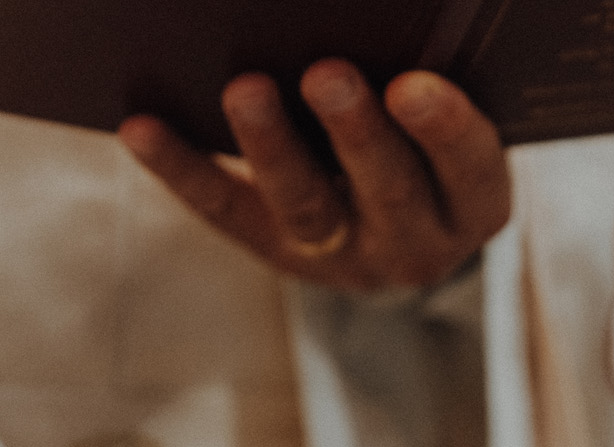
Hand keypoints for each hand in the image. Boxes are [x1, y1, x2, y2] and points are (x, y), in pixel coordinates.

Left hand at [118, 63, 512, 294]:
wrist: (394, 211)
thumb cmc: (429, 139)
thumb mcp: (449, 119)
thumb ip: (433, 73)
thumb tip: (380, 10)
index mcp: (472, 205)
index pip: (471, 171)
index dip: (445, 132)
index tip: (413, 85)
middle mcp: (414, 244)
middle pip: (388, 191)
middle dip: (356, 133)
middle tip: (328, 73)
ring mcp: (341, 255)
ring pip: (305, 207)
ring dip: (272, 147)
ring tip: (245, 88)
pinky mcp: (274, 251)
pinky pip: (224, 209)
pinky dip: (182, 167)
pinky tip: (141, 125)